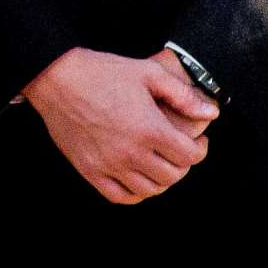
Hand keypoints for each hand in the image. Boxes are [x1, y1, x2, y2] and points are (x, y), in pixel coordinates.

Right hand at [22, 46, 217, 204]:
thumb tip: (212, 112)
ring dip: (160, 179)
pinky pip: (120, 196)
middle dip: (182, 164)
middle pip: (172, 176)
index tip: (197, 141)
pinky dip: (134, 193)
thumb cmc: (102, 71)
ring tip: (158, 163)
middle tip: (178, 150)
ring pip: (149, 190)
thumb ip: (183, 95)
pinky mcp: (89, 170)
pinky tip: (136, 178)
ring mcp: (109, 164)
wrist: (55, 77)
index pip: (190, 156)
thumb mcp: (147, 73)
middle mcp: (131, 152)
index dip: (200, 149)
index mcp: (149, 128)